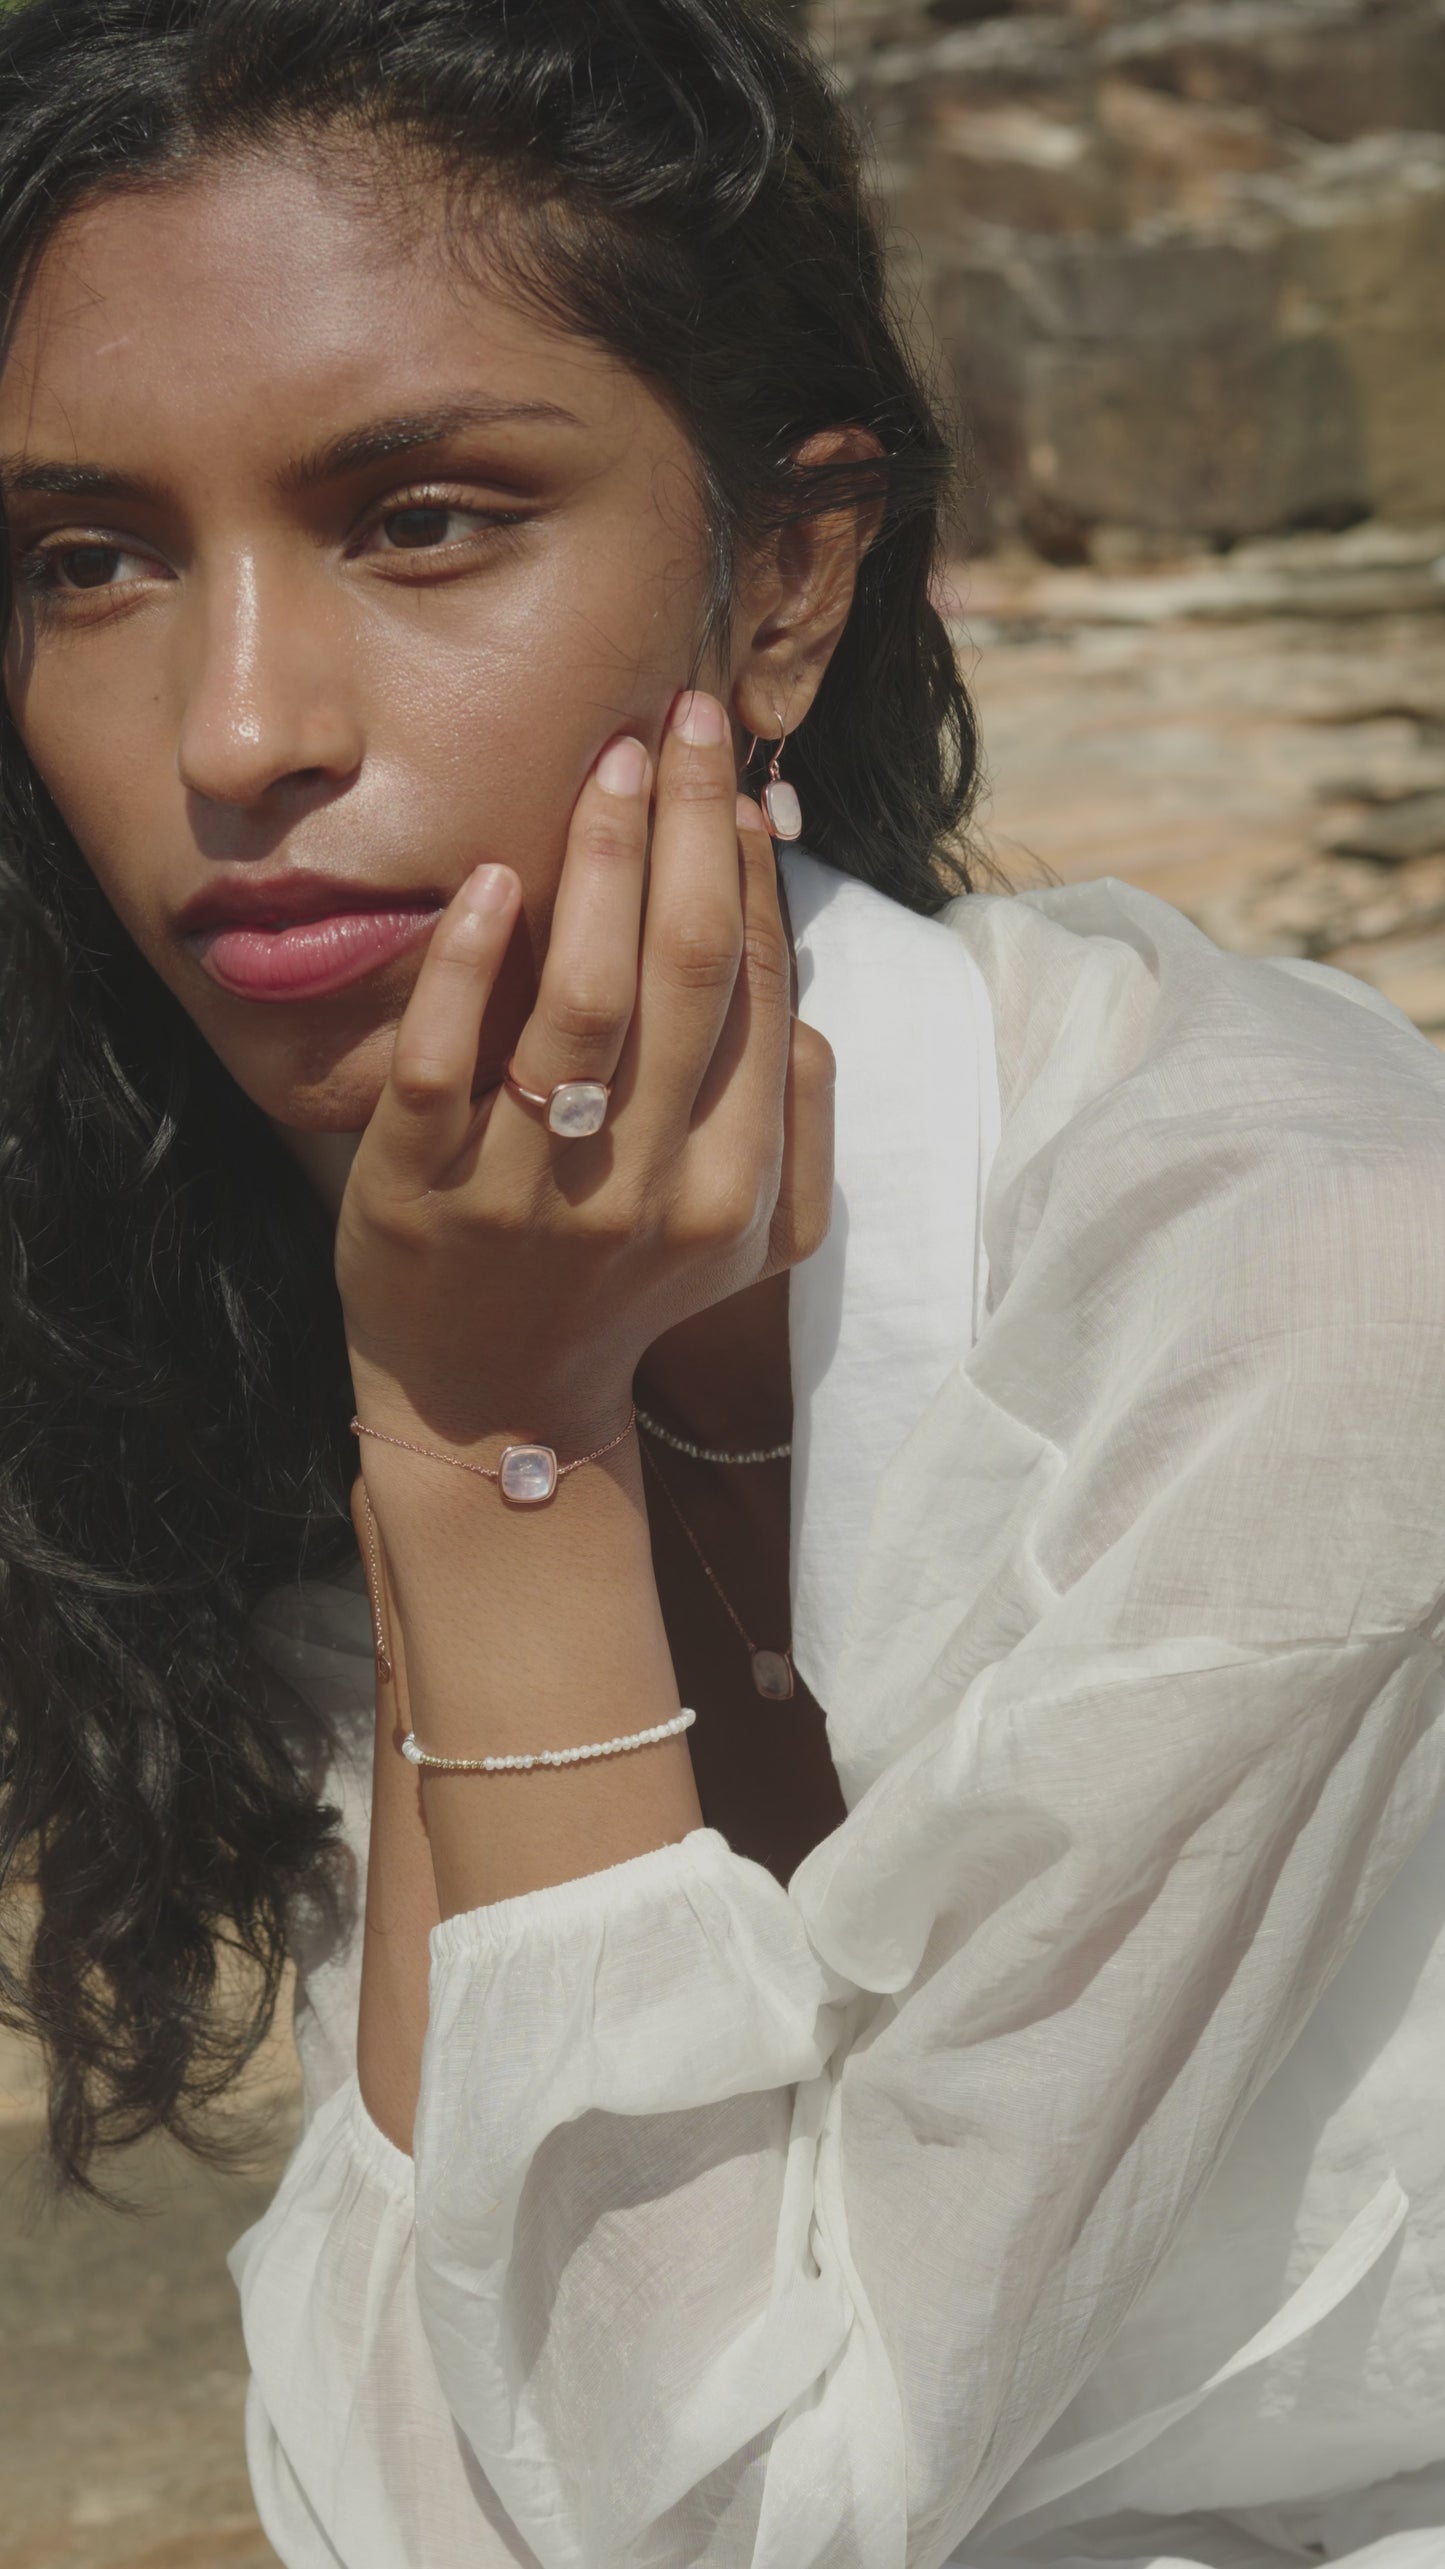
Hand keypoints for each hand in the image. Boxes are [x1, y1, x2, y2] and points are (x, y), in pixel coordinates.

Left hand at [335, 688, 834, 1446]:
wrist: (499, 1409)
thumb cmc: (625, 1291)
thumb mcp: (754, 1240)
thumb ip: (801, 1125)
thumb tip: (807, 1004)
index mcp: (734, 1187)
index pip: (756, 995)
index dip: (748, 873)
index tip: (732, 780)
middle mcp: (642, 1189)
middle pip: (685, 973)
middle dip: (689, 826)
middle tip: (682, 718)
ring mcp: (526, 1192)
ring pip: (578, 1004)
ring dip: (597, 863)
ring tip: (609, 763)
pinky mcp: (417, 1195)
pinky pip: (441, 1066)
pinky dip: (467, 967)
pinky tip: (489, 882)